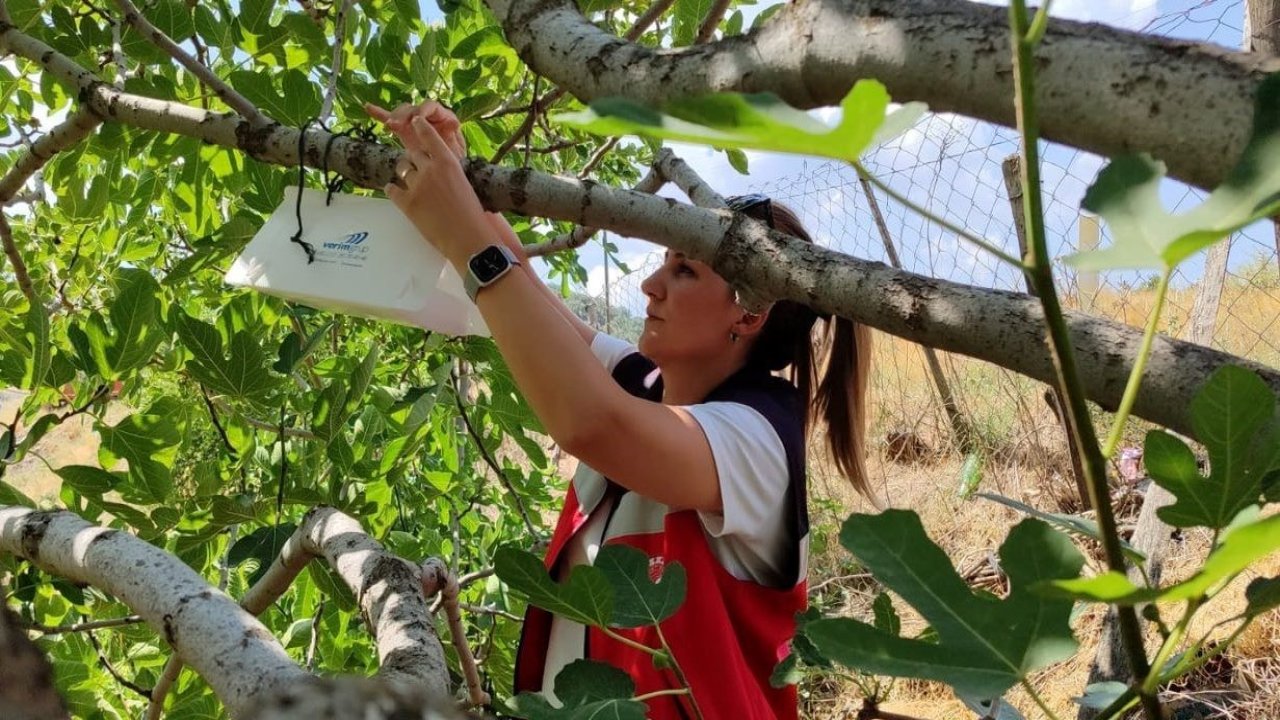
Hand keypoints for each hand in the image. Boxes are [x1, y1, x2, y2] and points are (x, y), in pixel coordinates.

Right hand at [365, 101, 465, 160]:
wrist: (449, 175)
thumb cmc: (455, 163)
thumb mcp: (457, 153)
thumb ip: (454, 139)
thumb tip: (454, 123)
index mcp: (443, 117)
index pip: (431, 106)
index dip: (423, 110)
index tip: (417, 118)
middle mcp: (428, 117)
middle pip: (413, 108)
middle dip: (404, 115)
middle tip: (396, 124)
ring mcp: (414, 123)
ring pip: (401, 114)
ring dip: (393, 117)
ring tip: (389, 126)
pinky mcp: (404, 130)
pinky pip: (392, 120)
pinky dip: (380, 114)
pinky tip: (368, 107)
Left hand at [382, 116, 489, 261]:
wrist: (468, 238)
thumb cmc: (472, 214)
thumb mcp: (464, 183)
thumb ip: (448, 172)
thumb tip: (435, 168)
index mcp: (448, 162)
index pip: (428, 135)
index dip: (420, 126)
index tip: (415, 121)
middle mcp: (430, 169)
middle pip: (413, 153)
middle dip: (413, 159)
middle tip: (417, 168)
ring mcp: (417, 186)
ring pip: (401, 169)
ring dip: (404, 174)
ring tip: (410, 183)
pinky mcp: (406, 203)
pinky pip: (391, 189)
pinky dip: (392, 190)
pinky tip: (396, 193)